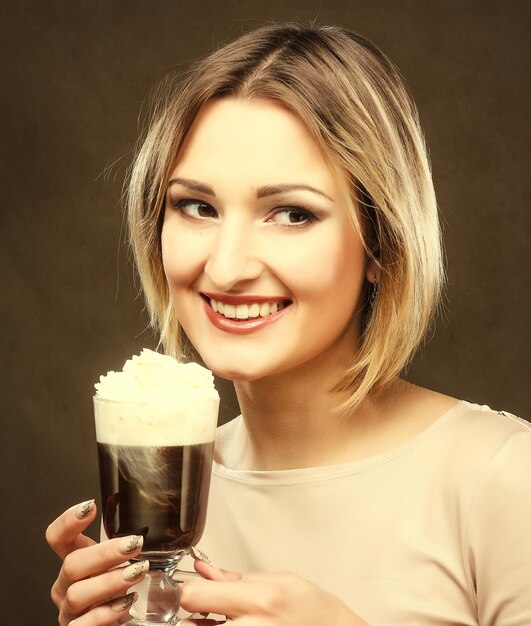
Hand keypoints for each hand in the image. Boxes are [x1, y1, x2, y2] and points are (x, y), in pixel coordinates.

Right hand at [46, 500, 147, 624]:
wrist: (115, 622)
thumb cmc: (119, 590)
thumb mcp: (121, 563)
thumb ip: (126, 545)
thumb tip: (154, 521)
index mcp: (75, 560)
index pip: (58, 538)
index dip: (68, 521)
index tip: (90, 506)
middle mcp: (66, 585)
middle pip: (72, 563)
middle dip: (105, 553)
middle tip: (134, 545)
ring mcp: (69, 610)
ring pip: (77, 594)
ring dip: (109, 582)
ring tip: (137, 573)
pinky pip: (82, 625)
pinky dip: (105, 614)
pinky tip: (126, 604)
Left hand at [179, 560, 368, 624]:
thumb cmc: (315, 611)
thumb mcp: (280, 581)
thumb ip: (237, 578)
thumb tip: (204, 571)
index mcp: (260, 601)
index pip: (194, 596)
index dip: (191, 591)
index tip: (197, 589)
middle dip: (193, 617)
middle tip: (207, 612)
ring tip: (225, 621)